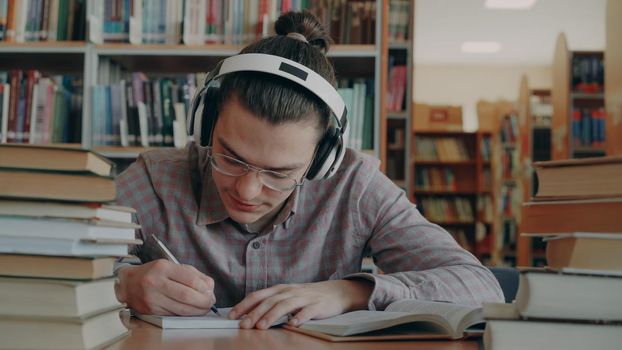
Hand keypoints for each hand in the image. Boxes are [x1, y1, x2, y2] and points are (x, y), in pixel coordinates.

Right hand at [115, 259, 215, 315]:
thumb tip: (209, 287)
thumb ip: (192, 274)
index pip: (189, 279)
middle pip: (186, 296)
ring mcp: (152, 298)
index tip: (210, 290)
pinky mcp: (151, 311)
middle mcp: (156, 282)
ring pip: (181, 309)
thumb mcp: (172, 266)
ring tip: (204, 307)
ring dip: (198, 310)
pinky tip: (192, 310)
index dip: (204, 287)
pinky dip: (186, 314)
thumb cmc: (154, 273)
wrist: (129, 283)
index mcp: (163, 268)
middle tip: (210, 301)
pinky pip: (174, 315)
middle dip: (203, 301)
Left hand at [228, 279, 373, 329]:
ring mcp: (303, 298)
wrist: (334, 292)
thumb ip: (270, 303)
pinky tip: (292, 325)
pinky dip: (299, 318)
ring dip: (272, 316)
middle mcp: (289, 291)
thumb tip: (248, 315)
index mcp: (280, 289)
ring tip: (262, 326)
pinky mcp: (317, 305)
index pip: (258, 295)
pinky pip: (307, 312)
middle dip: (255, 313)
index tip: (232, 316)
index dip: (244, 305)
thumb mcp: (287, 296)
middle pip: (269, 301)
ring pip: (284, 305)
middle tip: (244, 325)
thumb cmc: (307, 296)